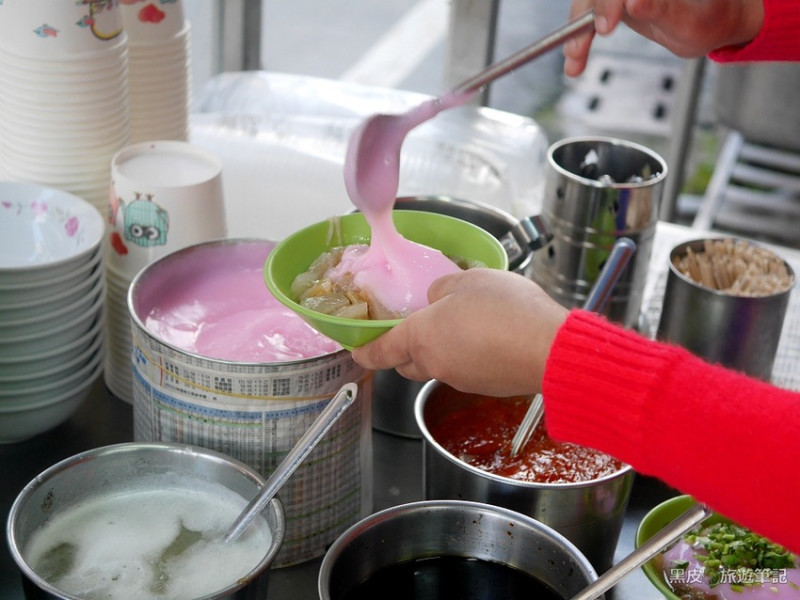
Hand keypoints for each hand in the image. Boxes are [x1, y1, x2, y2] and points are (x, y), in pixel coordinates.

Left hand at [350, 268, 567, 397]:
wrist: (552, 350)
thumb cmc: (506, 311)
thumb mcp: (467, 281)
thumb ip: (442, 289)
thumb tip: (437, 299)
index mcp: (421, 339)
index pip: (380, 352)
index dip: (365, 351)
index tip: (357, 351)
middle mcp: (437, 365)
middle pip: (407, 362)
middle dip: (402, 349)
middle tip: (411, 327)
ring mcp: (463, 379)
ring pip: (439, 365)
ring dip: (441, 348)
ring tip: (460, 322)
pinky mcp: (487, 386)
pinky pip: (466, 369)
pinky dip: (467, 355)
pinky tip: (487, 336)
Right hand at [564, 0, 763, 75]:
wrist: (712, 21)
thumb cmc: (709, 18)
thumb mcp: (692, 21)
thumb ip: (663, 10)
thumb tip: (634, 1)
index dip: (608, 1)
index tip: (606, 27)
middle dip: (583, 18)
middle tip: (579, 50)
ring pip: (588, 1)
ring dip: (576, 32)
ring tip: (574, 61)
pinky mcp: (614, 0)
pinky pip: (589, 14)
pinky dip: (579, 37)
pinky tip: (575, 60)